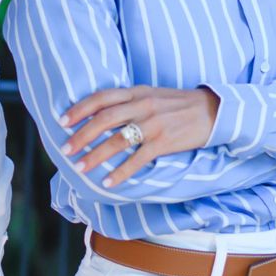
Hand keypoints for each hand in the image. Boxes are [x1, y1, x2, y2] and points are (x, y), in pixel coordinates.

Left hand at [59, 86, 219, 188]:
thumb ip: (129, 100)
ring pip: (117, 140)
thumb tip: (102, 112)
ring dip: (95, 155)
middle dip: (81, 135)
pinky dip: (121, 172)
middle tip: (64, 149)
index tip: (62, 121)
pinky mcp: (164, 142)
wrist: (213, 110)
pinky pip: (138, 159)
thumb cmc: (178, 104)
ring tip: (80, 168)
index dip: (79, 109)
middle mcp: (142, 105)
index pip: (102, 98)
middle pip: (104, 119)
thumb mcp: (152, 94)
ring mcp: (153, 124)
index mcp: (137, 92)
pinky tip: (109, 182)